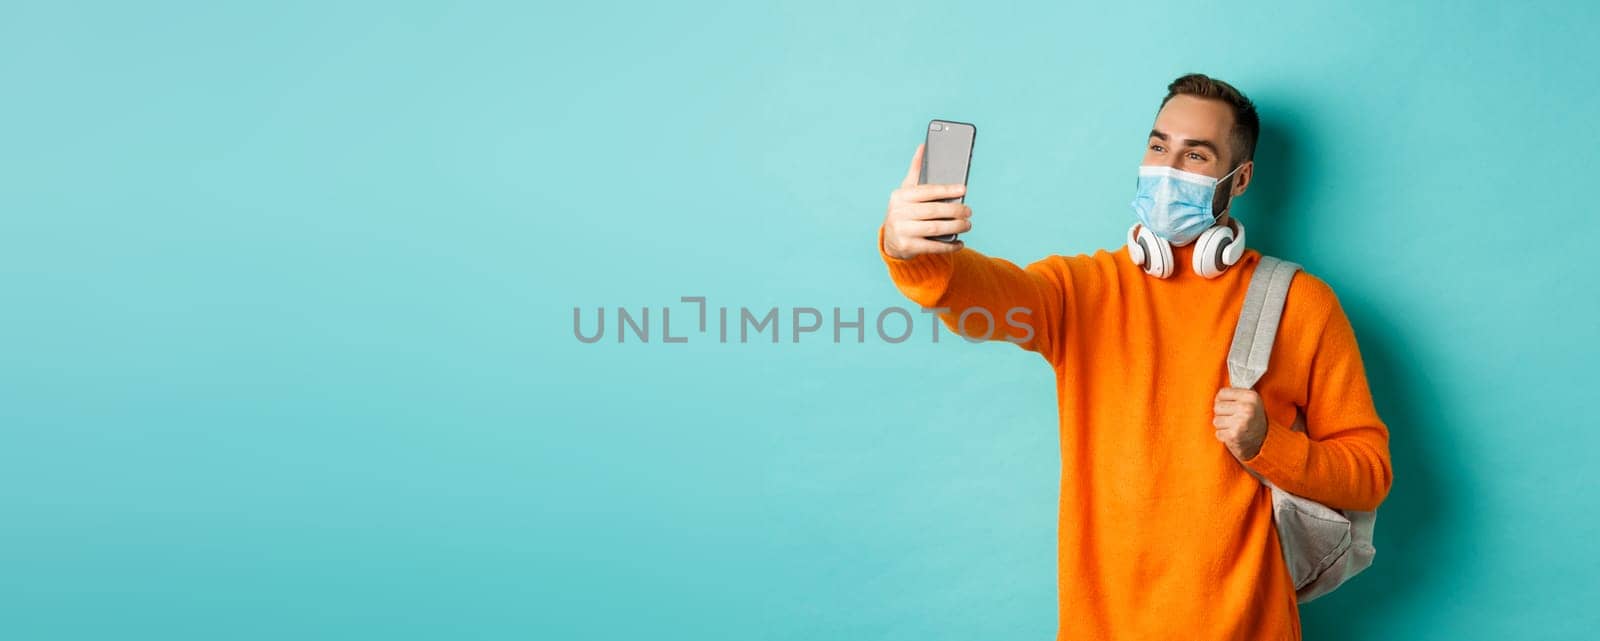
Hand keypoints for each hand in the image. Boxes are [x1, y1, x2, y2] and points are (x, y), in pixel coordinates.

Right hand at [882, 143, 971, 259]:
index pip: (927, 191)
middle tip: (969, 211)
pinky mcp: (907, 247)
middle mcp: (898, 212)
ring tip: (967, 224)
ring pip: (935, 228)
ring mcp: (902, 231)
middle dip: (955, 211)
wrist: (890, 240)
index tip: (964, 189)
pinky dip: (949, 245)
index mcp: (900, 196)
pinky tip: (959, 242)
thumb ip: (916, 170)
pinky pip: (933, 246)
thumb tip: (924, 146)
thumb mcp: (906, 191)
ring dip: (955, 227)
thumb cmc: (904, 211)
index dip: (947, 190)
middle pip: (933, 210)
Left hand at [1213, 387, 1268, 461]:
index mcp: (1251, 397)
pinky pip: (1218, 433)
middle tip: (1234, 419)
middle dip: (1222, 414)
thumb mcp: (1252, 402)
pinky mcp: (1234, 435)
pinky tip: (1234, 435)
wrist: (1263, 443)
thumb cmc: (1254, 420)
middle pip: (1217, 407)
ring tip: (1234, 427)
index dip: (1223, 400)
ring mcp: (1241, 422)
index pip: (1222, 393)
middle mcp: (1247, 408)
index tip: (1230, 406)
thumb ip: (1237, 393)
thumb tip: (1220, 389)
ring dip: (1223, 426)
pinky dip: (1224, 436)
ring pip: (1216, 420)